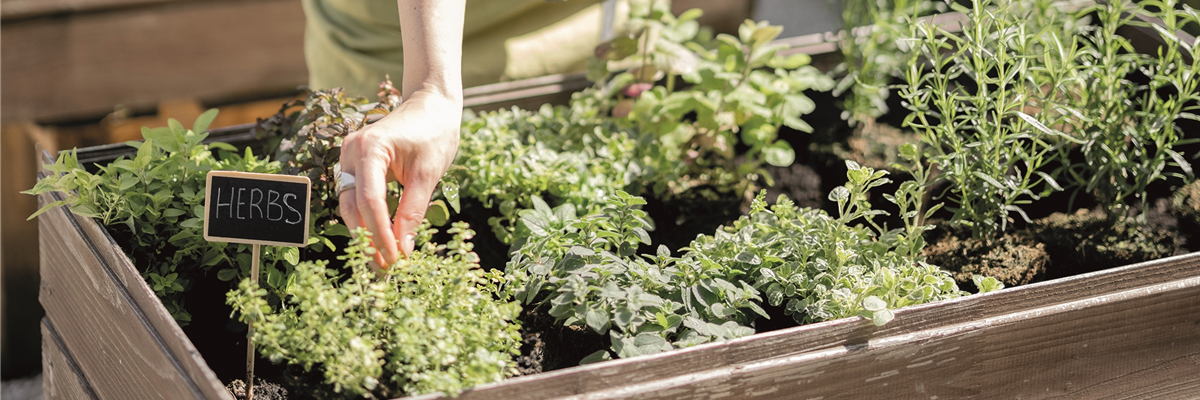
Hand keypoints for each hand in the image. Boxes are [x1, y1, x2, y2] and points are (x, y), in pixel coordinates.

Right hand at [338, 89, 460, 266]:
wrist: (432, 104)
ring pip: (351, 205)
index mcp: (369, 149)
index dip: (381, 235)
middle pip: (353, 207)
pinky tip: (382, 239)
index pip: (371, 202)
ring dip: (366, 233)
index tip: (395, 259)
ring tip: (383, 260)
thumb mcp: (428, 175)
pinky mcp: (356, 166)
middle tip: (385, 269)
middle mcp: (351, 153)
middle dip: (368, 240)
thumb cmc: (434, 132)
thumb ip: (413, 212)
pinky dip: (369, 218)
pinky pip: (357, 197)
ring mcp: (350, 158)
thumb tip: (403, 249)